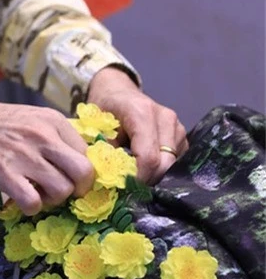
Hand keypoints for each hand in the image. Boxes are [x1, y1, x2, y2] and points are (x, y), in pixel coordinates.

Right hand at [0, 101, 94, 214]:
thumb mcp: (33, 119)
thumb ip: (57, 136)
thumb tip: (82, 162)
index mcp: (53, 121)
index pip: (87, 154)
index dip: (81, 172)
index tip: (69, 177)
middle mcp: (43, 136)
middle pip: (84, 173)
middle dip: (79, 189)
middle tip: (64, 192)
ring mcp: (24, 155)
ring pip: (62, 190)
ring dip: (54, 200)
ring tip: (40, 194)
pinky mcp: (5, 173)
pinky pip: (33, 202)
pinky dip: (32, 207)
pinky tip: (23, 200)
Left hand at [86, 66, 187, 183]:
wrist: (117, 91)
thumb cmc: (104, 108)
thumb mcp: (96, 127)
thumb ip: (104, 152)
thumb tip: (111, 181)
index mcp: (142, 112)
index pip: (148, 157)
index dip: (137, 178)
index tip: (124, 187)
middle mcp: (165, 117)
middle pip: (165, 164)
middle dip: (147, 179)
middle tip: (129, 185)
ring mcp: (177, 126)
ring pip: (173, 164)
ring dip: (155, 175)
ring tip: (135, 174)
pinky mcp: (182, 135)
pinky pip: (177, 161)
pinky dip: (162, 169)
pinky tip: (145, 166)